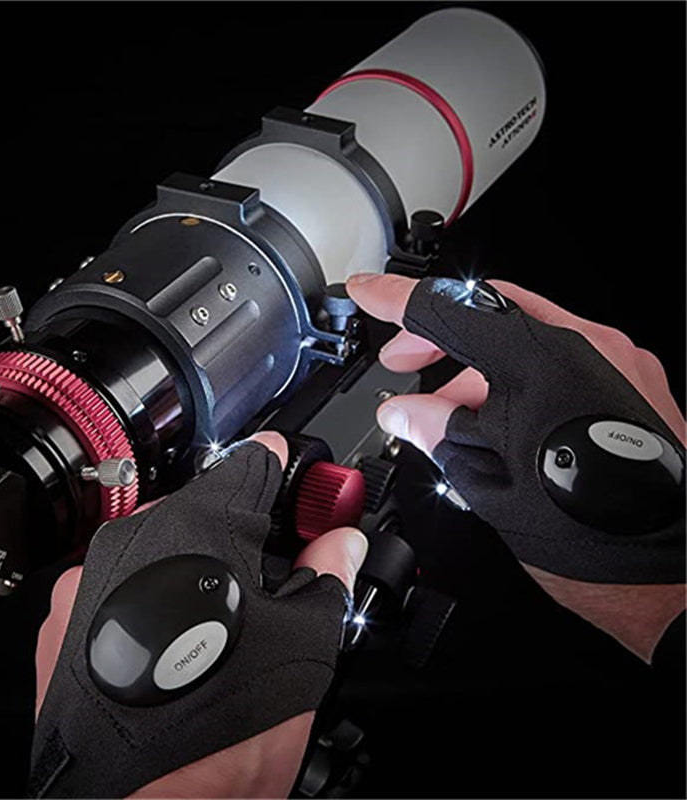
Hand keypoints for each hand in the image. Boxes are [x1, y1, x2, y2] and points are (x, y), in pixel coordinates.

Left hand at [34, 432, 368, 797]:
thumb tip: (340, 541)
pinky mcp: (62, 618)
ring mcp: (89, 578)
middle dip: (243, 528)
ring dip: (194, 562)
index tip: (293, 475)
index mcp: (196, 527)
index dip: (283, 469)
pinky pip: (118, 582)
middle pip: (205, 505)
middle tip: (272, 569)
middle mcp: (132, 540)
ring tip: (219, 620)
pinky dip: (151, 594)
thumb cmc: (220, 739)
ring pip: (160, 544)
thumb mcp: (304, 645)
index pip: (251, 464)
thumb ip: (328, 573)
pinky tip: (174, 641)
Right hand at [347, 273, 684, 662]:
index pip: (450, 312)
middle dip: (434, 335)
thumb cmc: (599, 544)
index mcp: (544, 366)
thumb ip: (439, 435)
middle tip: (399, 362)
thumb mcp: (492, 488)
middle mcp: (587, 348)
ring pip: (523, 338)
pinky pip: (558, 358)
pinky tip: (497, 421)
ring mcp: (616, 361)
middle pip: (489, 312)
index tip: (365, 290)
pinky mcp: (632, 380)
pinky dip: (516, 378)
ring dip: (474, 367)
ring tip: (446, 418)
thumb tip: (404, 412)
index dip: (395, 299)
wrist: (677, 579)